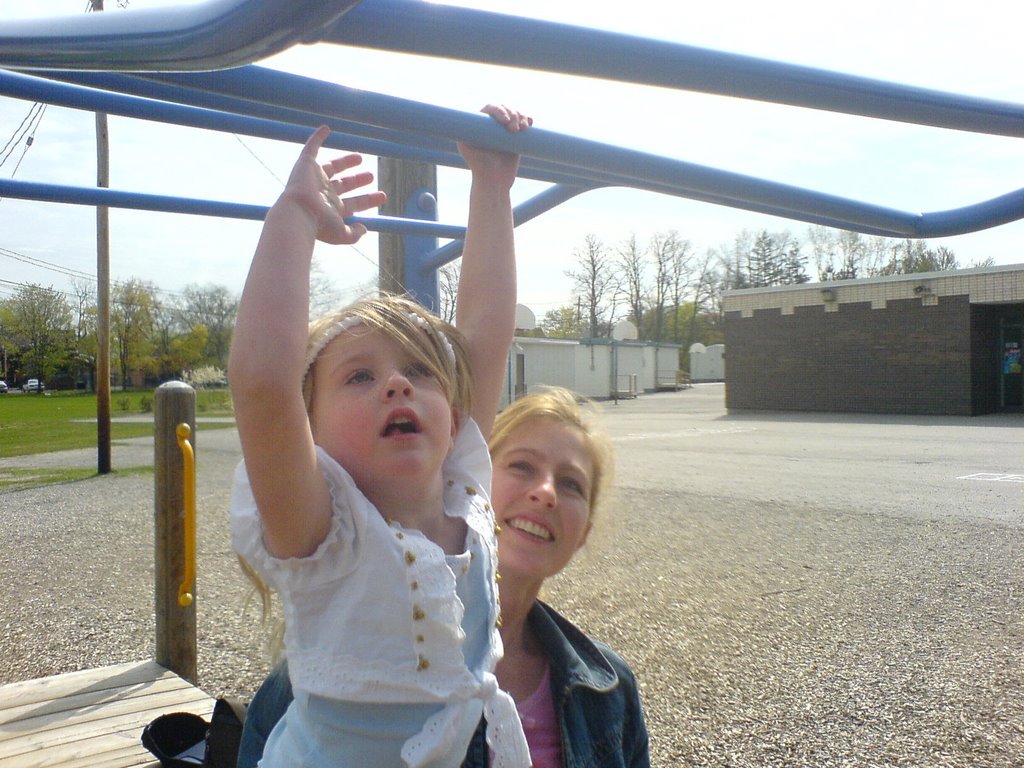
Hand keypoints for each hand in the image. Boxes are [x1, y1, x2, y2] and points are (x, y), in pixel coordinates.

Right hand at [282, 125, 386, 244]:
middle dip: (358, 181)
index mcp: (333, 209)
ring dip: (346, 163)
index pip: (354, 203)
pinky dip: (317, 137)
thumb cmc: (320, 224)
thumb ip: (354, 234)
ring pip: (333, 168)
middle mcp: (324, 193)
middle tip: (370, 177)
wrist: (299, 212)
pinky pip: (311, 148)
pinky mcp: (305, 165)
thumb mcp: (342, 234)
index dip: (368, 200)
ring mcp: (315, 179)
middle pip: (345, 185)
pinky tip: (326, 129)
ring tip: (360, 158)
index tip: (382, 197)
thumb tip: (365, 229)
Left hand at [458, 104, 532, 188]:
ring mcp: (505, 130)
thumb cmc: (478, 166)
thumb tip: (460, 119)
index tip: (505, 121)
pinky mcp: (516, 137)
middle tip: (514, 130)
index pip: (490, 108)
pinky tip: (530, 123)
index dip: (499, 110)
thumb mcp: (466, 149)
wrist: (494, 181)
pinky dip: (528, 120)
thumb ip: (463, 134)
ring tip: (523, 129)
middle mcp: (492, 125)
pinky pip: (523, 123)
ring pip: (516, 114)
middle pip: (505, 108)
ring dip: (521, 116)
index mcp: (480, 124)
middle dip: (513, 114)